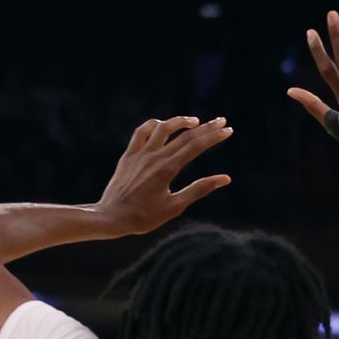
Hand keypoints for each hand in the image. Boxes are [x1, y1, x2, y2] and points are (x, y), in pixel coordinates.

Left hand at [96, 116, 232, 233]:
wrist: (111, 217)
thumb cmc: (144, 217)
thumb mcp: (175, 207)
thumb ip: (199, 189)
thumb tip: (225, 179)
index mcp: (167, 169)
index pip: (195, 146)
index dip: (213, 137)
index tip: (228, 130)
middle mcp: (154, 157)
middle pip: (185, 136)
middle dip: (206, 128)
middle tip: (222, 121)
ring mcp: (140, 154)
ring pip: (163, 128)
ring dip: (180, 121)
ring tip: (195, 121)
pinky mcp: (129, 156)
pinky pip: (141, 132)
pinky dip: (155, 125)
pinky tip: (164, 125)